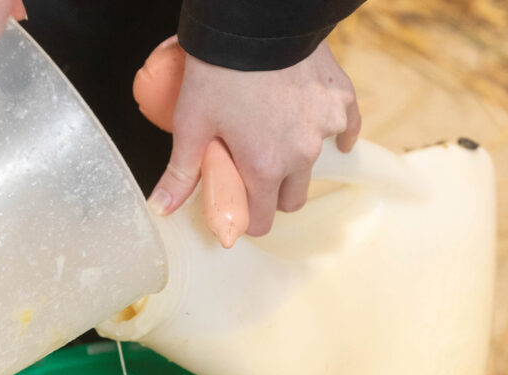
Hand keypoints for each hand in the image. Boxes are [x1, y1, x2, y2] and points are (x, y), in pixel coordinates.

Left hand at [147, 41, 360, 236]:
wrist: (256, 22)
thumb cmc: (220, 71)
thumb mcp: (192, 122)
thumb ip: (181, 171)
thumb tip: (161, 208)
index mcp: (264, 168)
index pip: (262, 219)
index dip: (247, 217)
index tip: (238, 205)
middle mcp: (300, 155)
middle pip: (292, 198)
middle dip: (273, 193)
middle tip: (253, 168)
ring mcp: (325, 128)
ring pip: (314, 163)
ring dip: (297, 158)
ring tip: (274, 131)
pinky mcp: (342, 101)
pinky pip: (346, 128)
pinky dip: (332, 131)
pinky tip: (315, 126)